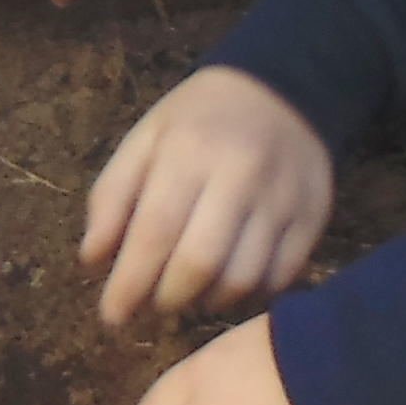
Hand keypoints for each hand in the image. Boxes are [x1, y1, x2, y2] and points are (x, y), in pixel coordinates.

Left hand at [85, 67, 332, 325]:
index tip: (113, 315)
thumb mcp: (144, 139)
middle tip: (152, 304)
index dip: (130, 284)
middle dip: (167, 298)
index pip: (154, 232)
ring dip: (206, 302)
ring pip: (242, 278)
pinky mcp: (313, 217)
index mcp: (188, 152)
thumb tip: (93, 260)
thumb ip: (112, 195)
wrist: (283, 89)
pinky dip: (248, 296)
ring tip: (187, 295)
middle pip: (200, 262)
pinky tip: (226, 287)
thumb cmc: (198, 120)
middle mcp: (239, 176)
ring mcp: (282, 199)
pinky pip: (280, 278)